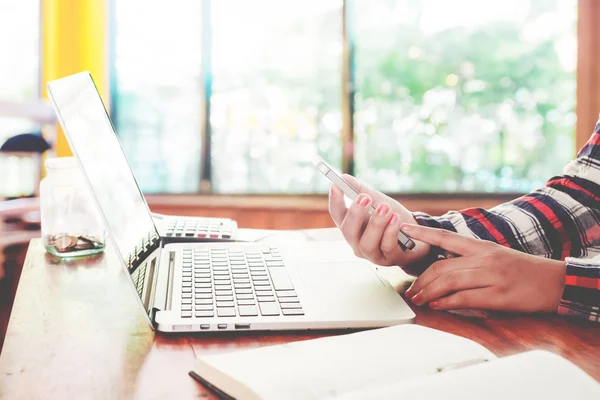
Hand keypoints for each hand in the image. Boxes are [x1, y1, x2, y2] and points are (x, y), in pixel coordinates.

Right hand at [328, 175, 429, 266]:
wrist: (419, 235)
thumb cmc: (393, 219)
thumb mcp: (378, 202)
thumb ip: (361, 190)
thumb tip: (344, 178)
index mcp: (352, 227)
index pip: (337, 216)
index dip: (335, 201)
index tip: (336, 186)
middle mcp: (358, 243)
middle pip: (348, 232)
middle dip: (355, 214)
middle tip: (364, 197)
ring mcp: (374, 254)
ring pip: (367, 243)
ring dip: (376, 224)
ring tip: (385, 208)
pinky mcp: (392, 259)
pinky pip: (387, 247)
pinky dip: (391, 232)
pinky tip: (396, 219)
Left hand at [401, 224, 566, 312]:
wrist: (555, 282)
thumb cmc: (522, 270)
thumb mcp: (496, 255)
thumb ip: (470, 258)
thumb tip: (443, 267)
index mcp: (482, 246)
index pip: (446, 237)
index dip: (423, 233)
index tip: (404, 227)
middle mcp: (484, 259)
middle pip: (441, 267)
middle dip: (421, 280)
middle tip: (410, 290)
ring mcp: (491, 277)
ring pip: (449, 282)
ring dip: (429, 292)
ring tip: (418, 300)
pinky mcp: (498, 296)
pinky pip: (465, 299)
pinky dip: (447, 303)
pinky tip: (437, 306)